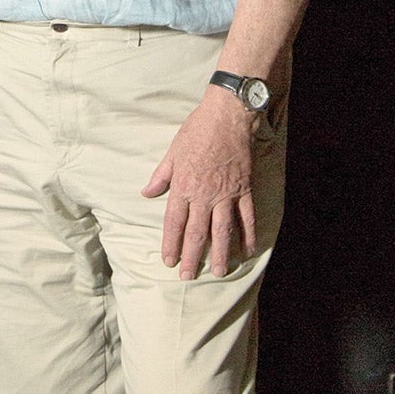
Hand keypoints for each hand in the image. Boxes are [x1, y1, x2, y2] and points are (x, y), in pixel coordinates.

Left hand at [141, 87, 258, 280]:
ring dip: (221, 253)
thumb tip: (147, 193)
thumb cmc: (197, 131)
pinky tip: (247, 250)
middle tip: (188, 277)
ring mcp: (227, 194)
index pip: (174, 222)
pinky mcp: (245, 189)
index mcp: (184, 186)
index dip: (171, 244)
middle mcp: (204, 195)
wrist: (228, 116)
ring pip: (223, 230)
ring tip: (219, 272)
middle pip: (197, 232)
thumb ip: (161, 176)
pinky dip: (248, 234)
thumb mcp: (172, 152)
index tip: (169, 261)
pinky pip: (247, 216)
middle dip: (192, 257)